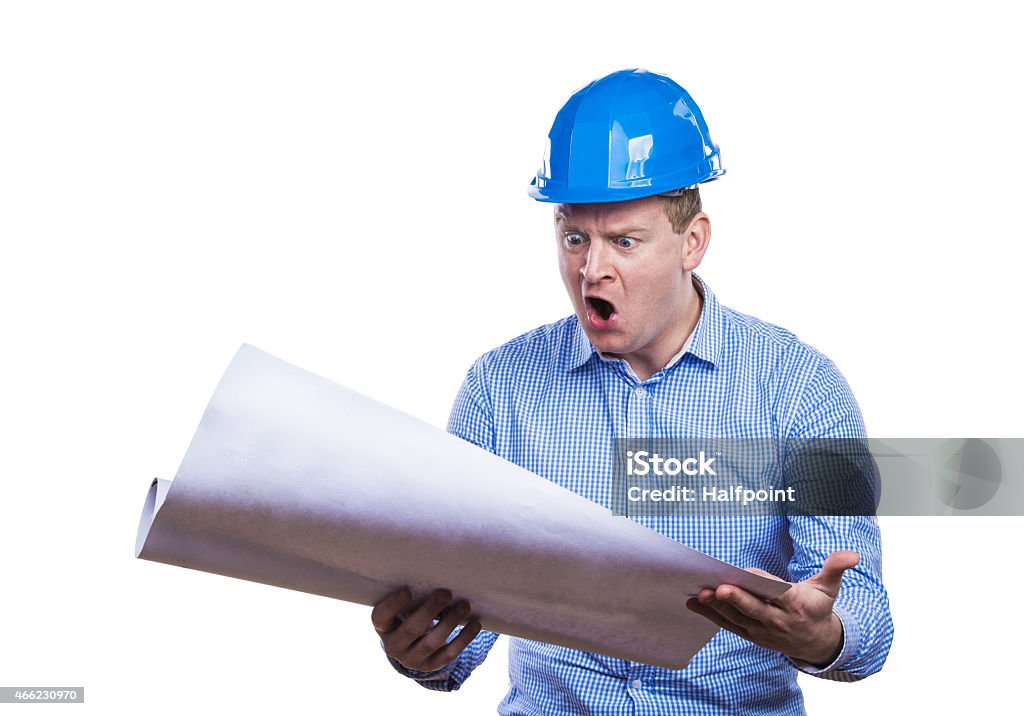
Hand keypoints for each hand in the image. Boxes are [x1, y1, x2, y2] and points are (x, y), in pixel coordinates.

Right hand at [371, 587, 482, 672]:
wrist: (411, 645)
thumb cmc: (408, 614)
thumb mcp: (403, 608)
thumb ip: (413, 595)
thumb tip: (437, 573)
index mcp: (383, 627)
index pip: (381, 617)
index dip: (393, 605)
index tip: (407, 590)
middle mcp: (393, 646)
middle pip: (411, 629)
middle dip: (429, 610)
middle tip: (446, 593)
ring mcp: (412, 659)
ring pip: (431, 642)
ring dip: (449, 623)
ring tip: (464, 605)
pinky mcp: (430, 665)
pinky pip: (448, 654)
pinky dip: (463, 639)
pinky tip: (474, 624)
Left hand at [685, 550, 858, 665]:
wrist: (817, 642)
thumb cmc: (818, 607)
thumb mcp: (829, 587)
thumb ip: (835, 568)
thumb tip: (852, 555)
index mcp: (796, 605)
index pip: (778, 595)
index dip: (763, 584)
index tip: (748, 574)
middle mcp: (778, 621)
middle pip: (754, 610)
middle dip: (736, 600)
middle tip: (717, 589)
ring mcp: (763, 631)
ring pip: (738, 619)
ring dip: (717, 608)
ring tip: (699, 594)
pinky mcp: (751, 635)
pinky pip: (729, 625)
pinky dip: (711, 616)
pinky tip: (695, 603)